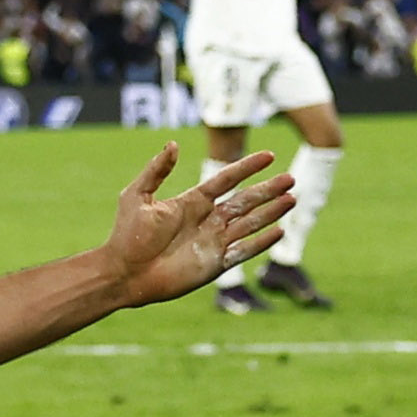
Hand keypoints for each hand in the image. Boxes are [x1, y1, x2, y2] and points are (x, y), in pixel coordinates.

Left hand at [98, 143, 293, 306]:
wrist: (125, 272)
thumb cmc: (127, 235)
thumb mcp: (137, 195)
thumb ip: (156, 170)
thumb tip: (173, 144)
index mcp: (192, 201)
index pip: (226, 179)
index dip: (247, 167)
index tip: (269, 155)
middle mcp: (207, 219)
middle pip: (245, 200)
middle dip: (268, 189)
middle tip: (291, 178)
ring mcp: (214, 241)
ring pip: (250, 222)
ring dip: (271, 211)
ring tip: (292, 198)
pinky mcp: (216, 263)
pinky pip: (244, 250)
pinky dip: (262, 241)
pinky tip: (280, 231)